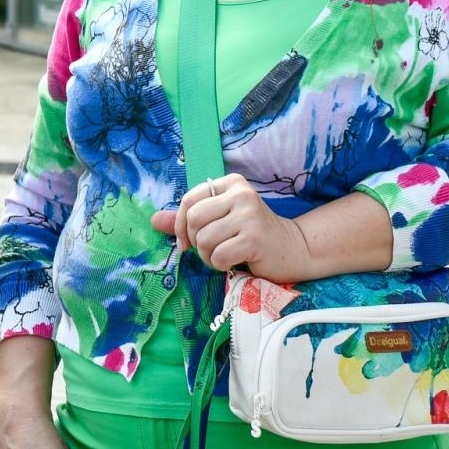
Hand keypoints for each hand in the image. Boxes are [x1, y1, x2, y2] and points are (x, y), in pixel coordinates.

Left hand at [149, 173, 311, 279]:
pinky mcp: (254, 238)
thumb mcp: (221, 220)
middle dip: (195, 242)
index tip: (186, 241)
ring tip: (225, 255)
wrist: (294, 250)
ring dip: (208, 256)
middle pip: (193, 219)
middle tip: (211, 249)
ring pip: (204, 240)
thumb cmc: (253, 235)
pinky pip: (218, 256)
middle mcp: (241, 194)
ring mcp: (249, 215)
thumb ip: (188, 219)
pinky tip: (235, 261)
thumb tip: (154, 220)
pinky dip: (220, 265)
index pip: (189, 200)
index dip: (180, 224)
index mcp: (231, 183)